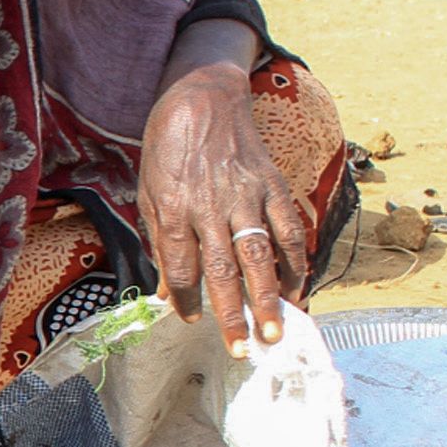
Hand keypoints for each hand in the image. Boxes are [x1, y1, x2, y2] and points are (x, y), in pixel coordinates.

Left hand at [137, 69, 311, 357]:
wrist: (202, 98)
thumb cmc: (168, 150)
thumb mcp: (150, 193)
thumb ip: (161, 243)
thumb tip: (167, 294)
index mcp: (174, 209)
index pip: (181, 266)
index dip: (185, 299)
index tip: (190, 322)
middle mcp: (210, 206)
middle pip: (222, 269)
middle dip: (231, 313)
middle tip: (242, 348)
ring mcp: (246, 195)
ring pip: (260, 255)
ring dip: (269, 296)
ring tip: (275, 330)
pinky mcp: (273, 185)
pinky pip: (288, 228)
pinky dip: (296, 260)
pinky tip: (296, 286)